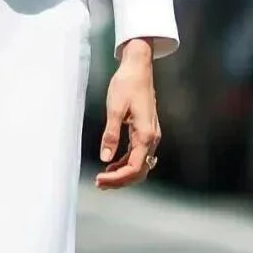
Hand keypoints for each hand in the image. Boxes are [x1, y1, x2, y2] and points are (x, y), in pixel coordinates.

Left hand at [95, 39, 160, 189]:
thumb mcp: (115, 109)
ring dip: (123, 174)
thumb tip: (105, 158)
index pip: (133, 167)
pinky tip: (112, 164)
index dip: (117, 178)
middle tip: (99, 184)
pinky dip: (126, 163)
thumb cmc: (127, 84)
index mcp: (146, 134)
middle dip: (120, 180)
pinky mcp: (146, 131)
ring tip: (103, 178)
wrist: (138, 68)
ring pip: (140, 165)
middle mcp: (152, 138)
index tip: (99, 179)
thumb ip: (111, 134)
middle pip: (139, 170)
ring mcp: (151, 136)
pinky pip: (138, 155)